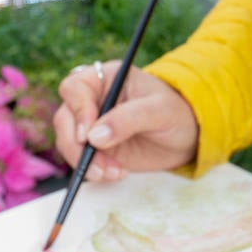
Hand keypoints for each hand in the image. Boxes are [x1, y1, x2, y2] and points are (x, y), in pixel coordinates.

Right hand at [52, 61, 198, 180]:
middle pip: (65, 117)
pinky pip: (80, 160)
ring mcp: (92, 124)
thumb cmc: (176, 113)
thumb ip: (128, 119)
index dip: (78, 110)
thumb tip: (95, 137)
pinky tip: (117, 173)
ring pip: (68, 142)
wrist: (186, 136)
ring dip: (84, 161)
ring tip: (113, 172)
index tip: (89, 135)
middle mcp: (93, 99)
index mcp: (106, 78)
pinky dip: (93, 171)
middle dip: (77, 144)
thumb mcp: (159, 111)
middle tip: (98, 163)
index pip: (75, 88)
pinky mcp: (95, 147)